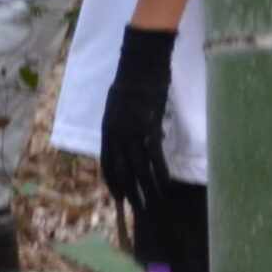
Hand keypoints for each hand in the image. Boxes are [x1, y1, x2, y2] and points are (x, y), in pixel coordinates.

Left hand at [99, 27, 175, 213]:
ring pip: (138, 167)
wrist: (142, 63)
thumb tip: (127, 142)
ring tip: (152, 203)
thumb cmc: (131, 81)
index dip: (113, 182)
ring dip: (146, 188)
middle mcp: (117, 133)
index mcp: (107, 128)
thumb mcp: (117, 106)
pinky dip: (160, 173)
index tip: (118, 197)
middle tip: (137, 208)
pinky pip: (154, 156)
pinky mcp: (151, 127)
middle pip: (121, 169)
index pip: (106, 162)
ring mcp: (133, 131)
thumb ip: (119, 125)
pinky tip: (164, 185)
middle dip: (129, 191)